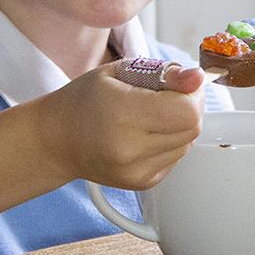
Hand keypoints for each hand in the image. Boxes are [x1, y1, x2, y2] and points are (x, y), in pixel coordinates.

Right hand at [31, 60, 206, 191]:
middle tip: (165, 97)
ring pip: (187, 144)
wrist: (56, 140)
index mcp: (122, 114)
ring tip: (150, 116)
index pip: (187, 111)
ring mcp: (136, 172)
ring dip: (179, 127)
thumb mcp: (121, 71)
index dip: (191, 94)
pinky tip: (145, 135)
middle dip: (188, 108)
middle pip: (192, 128)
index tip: (179, 85)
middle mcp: (129, 149)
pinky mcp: (142, 183)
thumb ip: (164, 73)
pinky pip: (176, 158)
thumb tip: (197, 78)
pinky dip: (169, 144)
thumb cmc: (85, 100)